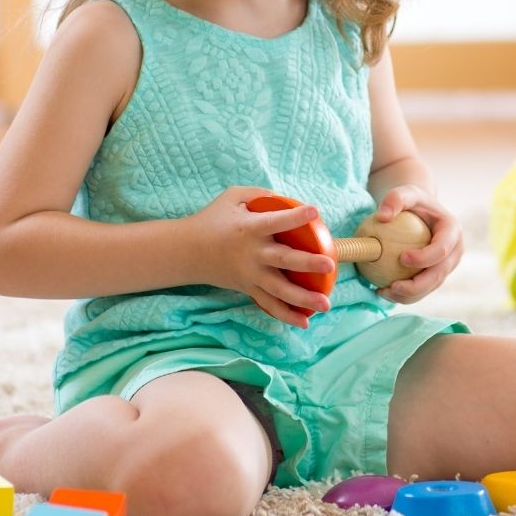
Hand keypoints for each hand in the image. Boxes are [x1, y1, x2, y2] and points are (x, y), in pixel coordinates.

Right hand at [188, 186, 335, 327]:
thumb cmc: (213, 219)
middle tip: (329, 264)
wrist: (186, 251)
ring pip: (279, 291)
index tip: (315, 210)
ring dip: (303, 299)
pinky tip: (306, 322)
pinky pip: (269, 305)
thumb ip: (261, 193)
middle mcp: (252, 254)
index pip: (275, 221)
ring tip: (326, 304)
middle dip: (307, 264)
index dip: (295, 216)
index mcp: (249, 229)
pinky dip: (286, 315)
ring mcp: (250, 275)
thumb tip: (288, 198)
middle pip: (283, 260)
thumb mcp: (233, 197)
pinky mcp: (247, 289)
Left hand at [371, 186, 462, 303]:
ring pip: (430, 287)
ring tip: (383, 292)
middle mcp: (455, 252)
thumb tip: (383, 217)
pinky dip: (405, 295)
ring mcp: (447, 266)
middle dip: (417, 286)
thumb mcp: (405, 192)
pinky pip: (422, 289)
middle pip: (438, 275)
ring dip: (409, 295)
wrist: (419, 211)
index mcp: (453, 231)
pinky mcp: (436, 275)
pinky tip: (383, 291)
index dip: (424, 258)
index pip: (442, 249)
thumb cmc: (412, 201)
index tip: (401, 258)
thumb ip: (395, 199)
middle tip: (391, 287)